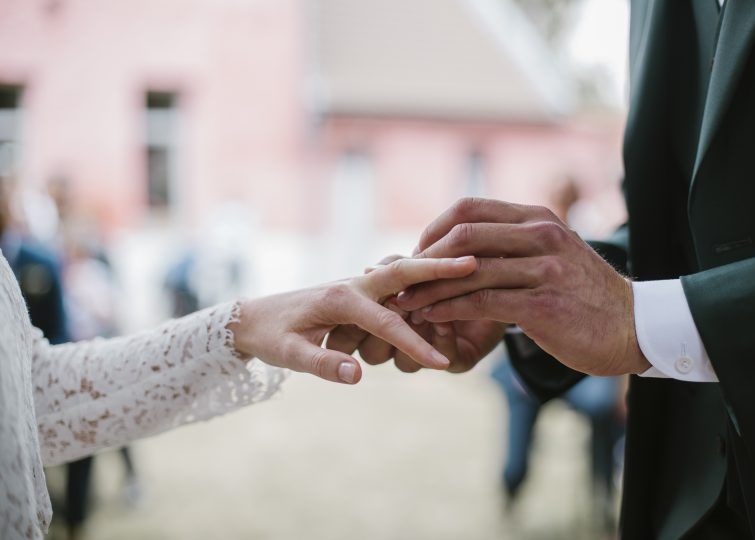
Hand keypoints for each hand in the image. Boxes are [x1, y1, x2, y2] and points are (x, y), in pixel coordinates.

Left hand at [229, 256, 477, 383]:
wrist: (252, 316)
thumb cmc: (269, 335)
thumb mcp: (288, 354)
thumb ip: (322, 364)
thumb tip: (358, 376)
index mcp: (340, 298)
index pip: (388, 323)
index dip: (415, 345)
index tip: (443, 363)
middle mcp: (354, 285)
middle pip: (404, 272)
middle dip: (438, 268)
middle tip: (473, 263)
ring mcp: (358, 286)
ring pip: (403, 276)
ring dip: (432, 273)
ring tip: (470, 270)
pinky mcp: (360, 292)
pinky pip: (395, 286)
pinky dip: (420, 283)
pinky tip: (441, 287)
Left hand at [397, 197, 650, 376]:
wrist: (635, 328)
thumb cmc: (585, 295)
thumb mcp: (554, 254)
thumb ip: (516, 244)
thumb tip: (468, 246)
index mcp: (538, 218)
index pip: (470, 209)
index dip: (434, 230)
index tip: (417, 254)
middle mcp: (541, 236)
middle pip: (463, 234)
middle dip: (425, 258)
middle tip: (404, 279)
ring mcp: (544, 269)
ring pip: (468, 271)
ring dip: (428, 288)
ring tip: (404, 302)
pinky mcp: (543, 305)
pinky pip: (481, 302)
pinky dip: (449, 309)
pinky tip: (431, 317)